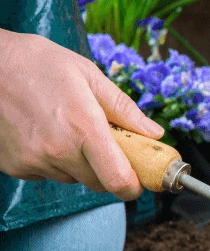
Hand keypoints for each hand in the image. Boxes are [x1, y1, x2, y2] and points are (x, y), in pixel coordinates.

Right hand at [0, 30, 163, 199]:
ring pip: (72, 178)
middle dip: (109, 169)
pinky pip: (47, 174)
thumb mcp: (90, 76)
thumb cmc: (39, 64)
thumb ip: (125, 109)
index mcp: (83, 127)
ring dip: (80, 163)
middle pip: (98, 183)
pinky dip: (53, 161)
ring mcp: (33, 161)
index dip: (133, 186)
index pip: (117, 179)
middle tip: (106, 143)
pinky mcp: (14, 166)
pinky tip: (45, 133)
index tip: (140, 180)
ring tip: (67, 128)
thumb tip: (154, 133)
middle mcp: (58, 151)